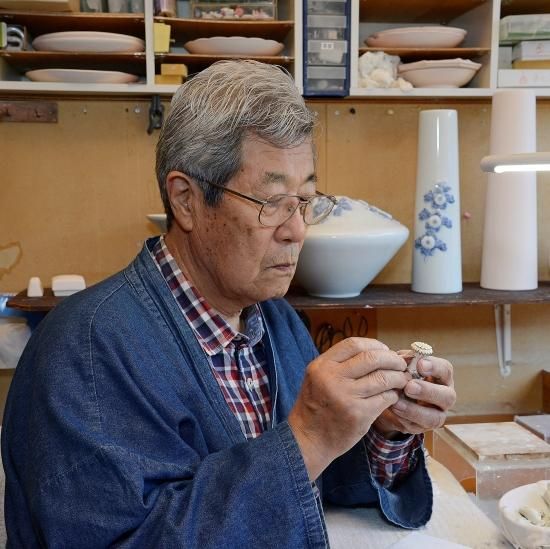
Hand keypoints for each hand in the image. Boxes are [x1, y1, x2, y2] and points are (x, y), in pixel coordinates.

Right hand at [288, 337, 408, 479]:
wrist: (308, 439)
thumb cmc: (316, 406)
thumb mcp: (317, 377)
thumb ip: (339, 363)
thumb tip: (375, 351)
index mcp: (321, 365)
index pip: (354, 344)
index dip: (374, 345)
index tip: (385, 350)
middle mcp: (332, 378)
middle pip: (372, 358)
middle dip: (392, 359)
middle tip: (400, 364)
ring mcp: (346, 396)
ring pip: (384, 377)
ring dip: (398, 377)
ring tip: (401, 380)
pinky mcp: (359, 414)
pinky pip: (386, 398)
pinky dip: (394, 395)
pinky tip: (393, 396)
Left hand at [373, 353, 455, 437]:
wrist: (388, 397)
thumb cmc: (400, 375)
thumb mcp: (400, 365)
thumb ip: (402, 360)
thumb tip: (398, 357)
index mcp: (440, 376)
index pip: (445, 370)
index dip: (435, 367)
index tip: (420, 364)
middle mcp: (444, 395)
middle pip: (447, 396)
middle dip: (428, 391)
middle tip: (409, 386)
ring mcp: (436, 414)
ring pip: (435, 417)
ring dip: (415, 410)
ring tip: (397, 403)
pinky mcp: (423, 427)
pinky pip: (418, 427)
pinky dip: (404, 419)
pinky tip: (393, 411)